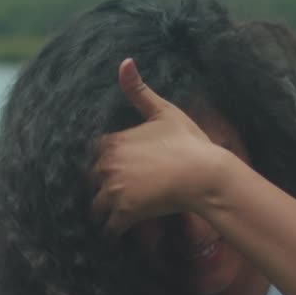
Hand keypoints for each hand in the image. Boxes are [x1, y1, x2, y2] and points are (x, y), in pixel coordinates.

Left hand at [91, 58, 223, 235]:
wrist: (205, 174)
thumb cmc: (188, 142)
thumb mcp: (164, 111)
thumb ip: (139, 91)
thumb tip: (125, 61)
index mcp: (111, 142)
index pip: (93, 155)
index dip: (104, 164)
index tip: (115, 172)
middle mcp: (107, 166)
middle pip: (91, 181)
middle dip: (101, 188)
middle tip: (116, 196)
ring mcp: (114, 191)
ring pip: (96, 206)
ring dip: (104, 212)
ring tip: (116, 216)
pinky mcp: (124, 213)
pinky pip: (108, 228)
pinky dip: (112, 232)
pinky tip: (119, 233)